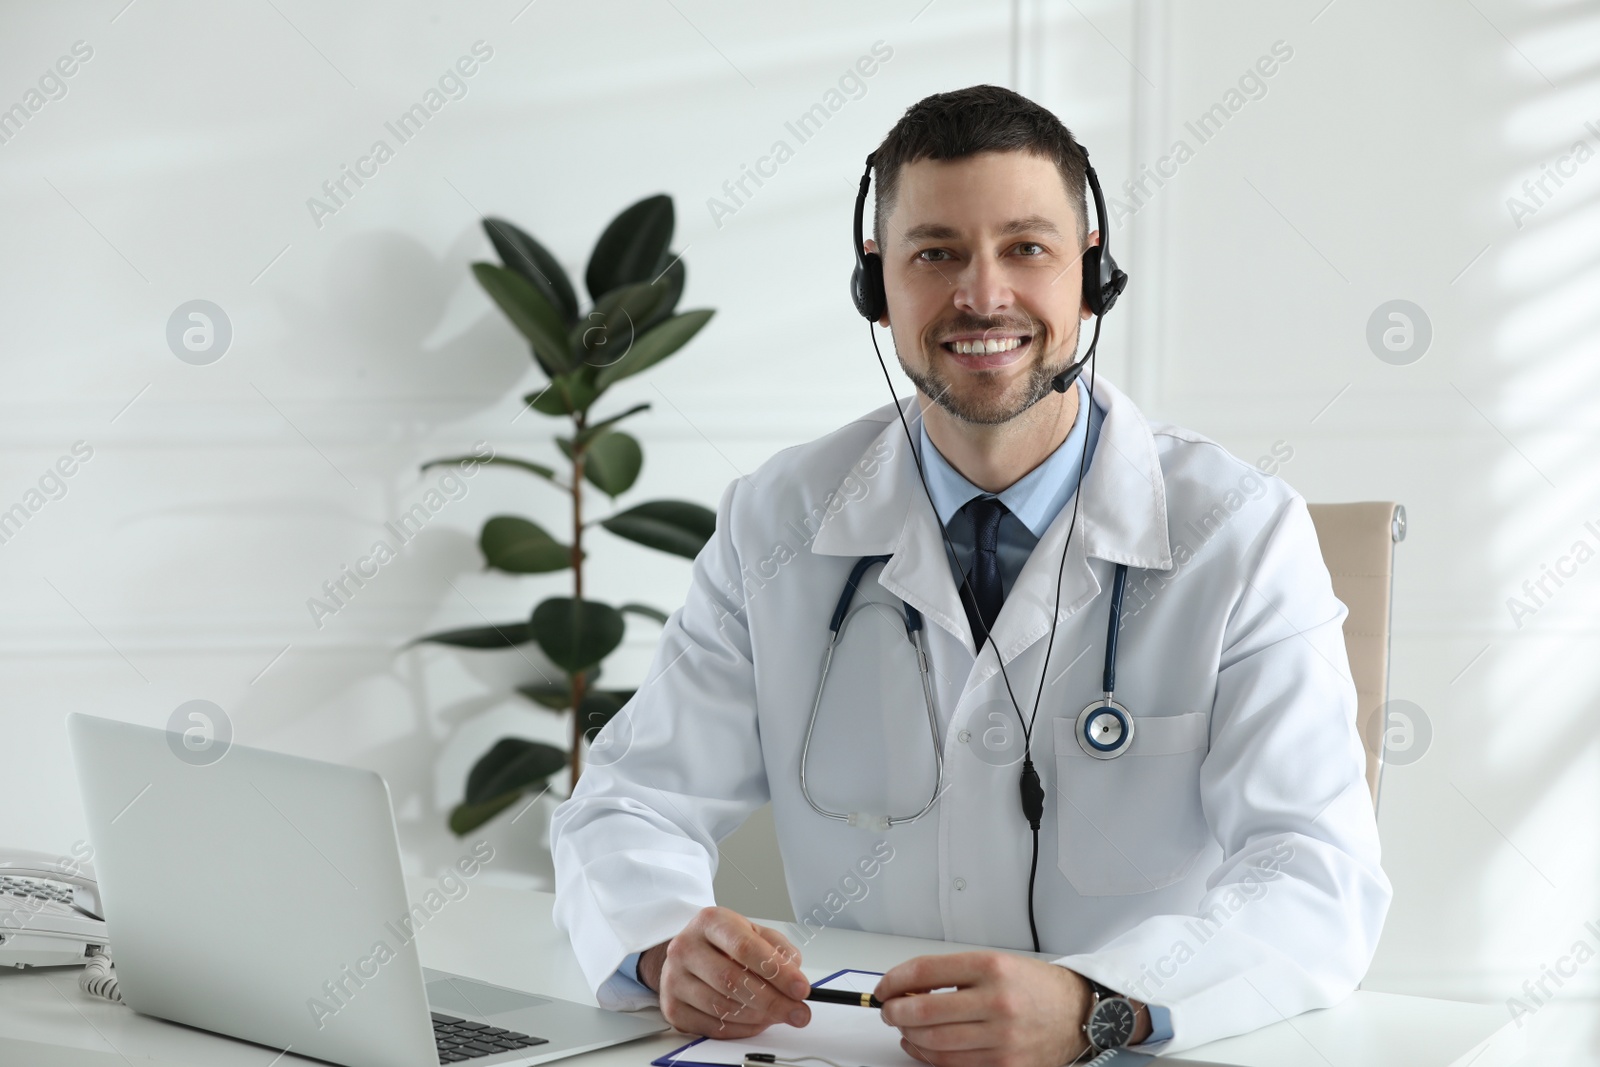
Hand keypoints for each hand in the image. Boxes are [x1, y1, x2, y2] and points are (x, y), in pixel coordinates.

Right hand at [637, 906, 811, 1038]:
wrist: (689, 952)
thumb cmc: (724, 942)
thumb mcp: (754, 932)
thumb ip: (779, 950)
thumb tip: (794, 976)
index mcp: (709, 922)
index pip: (744, 947)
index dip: (777, 971)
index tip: (801, 988)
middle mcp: (685, 947)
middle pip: (732, 980)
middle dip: (773, 1001)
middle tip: (798, 1011)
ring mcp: (674, 978)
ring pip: (722, 1007)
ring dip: (758, 1017)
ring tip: (778, 1015)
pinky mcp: (672, 1007)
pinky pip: (712, 1027)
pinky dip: (741, 1029)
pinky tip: (756, 1021)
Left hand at [873, 952, 1148, 1066]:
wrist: (1078, 1012)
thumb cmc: (1035, 986)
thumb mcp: (995, 963)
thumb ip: (952, 974)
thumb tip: (907, 987)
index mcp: (991, 967)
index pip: (925, 971)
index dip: (895, 980)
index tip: (884, 987)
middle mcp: (997, 1001)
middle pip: (924, 1010)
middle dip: (896, 1012)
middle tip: (888, 1009)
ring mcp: (1002, 1037)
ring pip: (934, 1042)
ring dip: (909, 1035)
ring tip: (904, 1028)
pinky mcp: (1006, 1064)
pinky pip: (953, 1065)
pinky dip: (928, 1056)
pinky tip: (922, 1045)